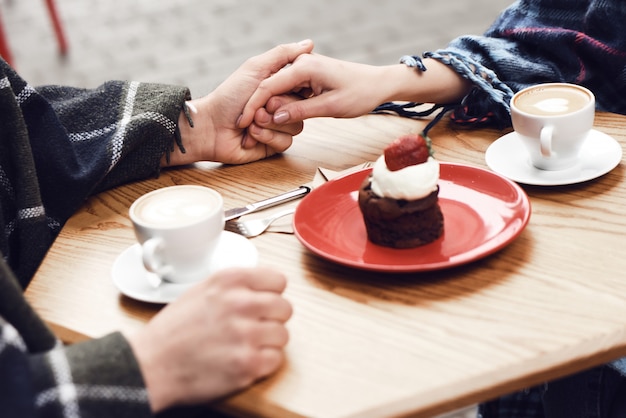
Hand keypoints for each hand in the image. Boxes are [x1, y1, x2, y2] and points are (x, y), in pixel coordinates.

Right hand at [127, 267, 292, 411]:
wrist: (151, 365)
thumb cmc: (173, 331)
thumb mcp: (201, 290)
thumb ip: (236, 286)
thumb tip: (265, 289)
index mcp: (229, 281)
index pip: (279, 280)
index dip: (272, 294)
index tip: (263, 303)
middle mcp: (240, 303)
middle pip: (285, 308)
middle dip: (272, 319)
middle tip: (253, 328)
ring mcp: (246, 335)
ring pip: (283, 335)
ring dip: (268, 343)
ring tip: (244, 346)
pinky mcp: (248, 364)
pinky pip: (276, 359)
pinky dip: (263, 363)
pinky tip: (243, 361)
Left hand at [165, 39, 314, 165]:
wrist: (211, 127)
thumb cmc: (229, 97)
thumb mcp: (255, 69)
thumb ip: (282, 55)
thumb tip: (309, 44)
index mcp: (280, 87)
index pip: (304, 87)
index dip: (292, 91)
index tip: (274, 92)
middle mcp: (282, 106)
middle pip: (301, 108)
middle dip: (275, 107)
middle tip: (259, 109)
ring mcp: (279, 125)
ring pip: (295, 126)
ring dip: (269, 123)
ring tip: (251, 123)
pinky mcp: (275, 144)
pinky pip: (286, 142)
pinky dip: (266, 137)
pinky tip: (250, 135)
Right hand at [238, 54, 473, 126]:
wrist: (379, 84)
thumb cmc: (360, 92)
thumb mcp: (330, 107)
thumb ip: (300, 111)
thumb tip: (275, 118)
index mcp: (304, 67)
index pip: (268, 86)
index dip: (253, 106)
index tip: (243, 122)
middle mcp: (301, 64)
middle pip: (269, 87)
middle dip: (259, 109)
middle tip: (251, 130)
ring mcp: (305, 70)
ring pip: (278, 90)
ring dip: (270, 109)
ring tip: (261, 128)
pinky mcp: (309, 77)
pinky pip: (289, 91)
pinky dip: (282, 105)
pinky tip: (278, 119)